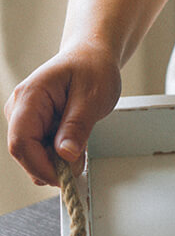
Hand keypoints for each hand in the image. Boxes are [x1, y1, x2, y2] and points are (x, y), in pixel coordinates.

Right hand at [5, 43, 120, 185]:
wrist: (91, 57)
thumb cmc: (92, 69)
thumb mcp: (93, 96)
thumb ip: (77, 126)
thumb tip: (65, 155)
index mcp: (30, 96)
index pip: (21, 141)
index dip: (39, 165)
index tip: (64, 178)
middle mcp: (20, 108)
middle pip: (24, 151)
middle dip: (49, 166)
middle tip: (79, 167)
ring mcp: (25, 117)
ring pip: (32, 153)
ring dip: (55, 161)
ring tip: (81, 147)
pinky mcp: (34, 124)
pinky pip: (40, 148)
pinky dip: (57, 154)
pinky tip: (75, 145)